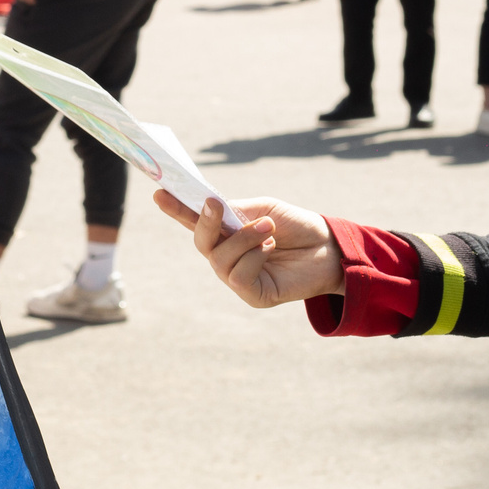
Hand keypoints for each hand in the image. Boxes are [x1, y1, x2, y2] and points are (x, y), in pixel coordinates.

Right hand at [153, 191, 343, 307]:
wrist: (329, 247)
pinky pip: (239, 277)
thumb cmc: (296, 226)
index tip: (159, 193)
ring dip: (244, 239)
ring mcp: (238, 277)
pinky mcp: (253, 295)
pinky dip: (253, 257)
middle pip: (201, 242)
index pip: (195, 221)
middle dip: (206, 222)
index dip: (176, 208)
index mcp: (227, 232)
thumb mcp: (263, 209)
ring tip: (268, 229)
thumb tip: (210, 210)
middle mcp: (227, 255)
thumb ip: (236, 211)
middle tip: (217, 205)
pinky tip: (269, 249)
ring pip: (220, 260)